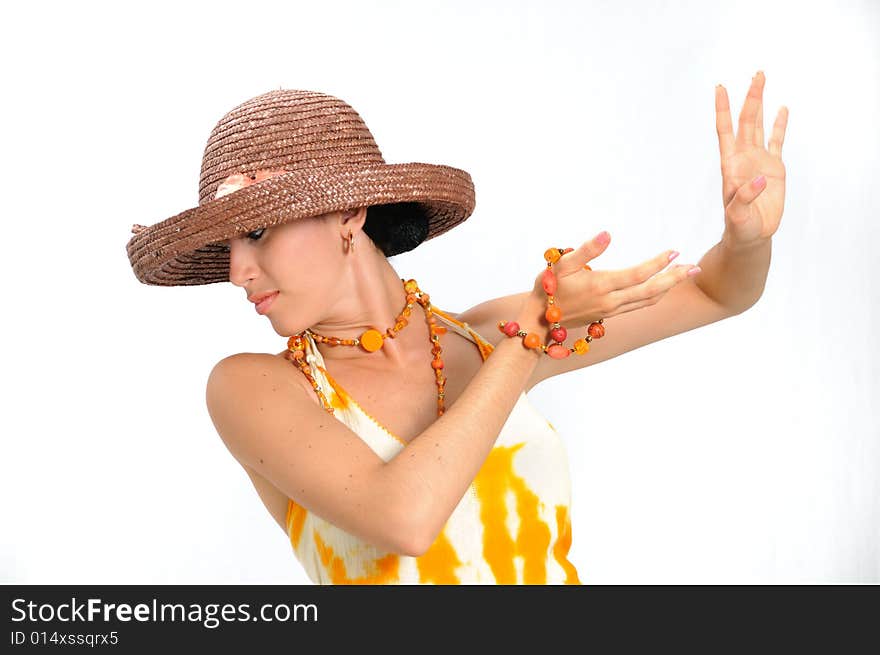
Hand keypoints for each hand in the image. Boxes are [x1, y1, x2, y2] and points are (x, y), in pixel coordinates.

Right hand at [528, 232, 699, 327]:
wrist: (538, 320)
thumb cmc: (547, 288)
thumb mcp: (561, 264)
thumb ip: (586, 250)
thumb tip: (608, 234)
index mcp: (601, 286)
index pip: (638, 274)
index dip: (658, 263)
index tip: (674, 251)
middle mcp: (610, 301)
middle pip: (650, 290)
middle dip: (674, 278)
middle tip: (695, 267)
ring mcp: (611, 310)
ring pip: (647, 300)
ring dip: (668, 287)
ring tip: (684, 274)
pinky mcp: (608, 315)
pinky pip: (639, 305)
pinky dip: (655, 295)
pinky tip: (662, 287)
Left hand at [716, 71, 788, 249]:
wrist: (752, 236)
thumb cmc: (739, 227)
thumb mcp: (737, 216)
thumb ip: (744, 198)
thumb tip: (760, 180)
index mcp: (731, 166)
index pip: (725, 131)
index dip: (723, 110)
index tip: (720, 88)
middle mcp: (744, 158)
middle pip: (746, 121)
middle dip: (750, 98)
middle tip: (757, 74)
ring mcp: (759, 160)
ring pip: (759, 125)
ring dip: (760, 104)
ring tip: (761, 80)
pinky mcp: (774, 168)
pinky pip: (777, 141)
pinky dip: (779, 125)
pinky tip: (782, 109)